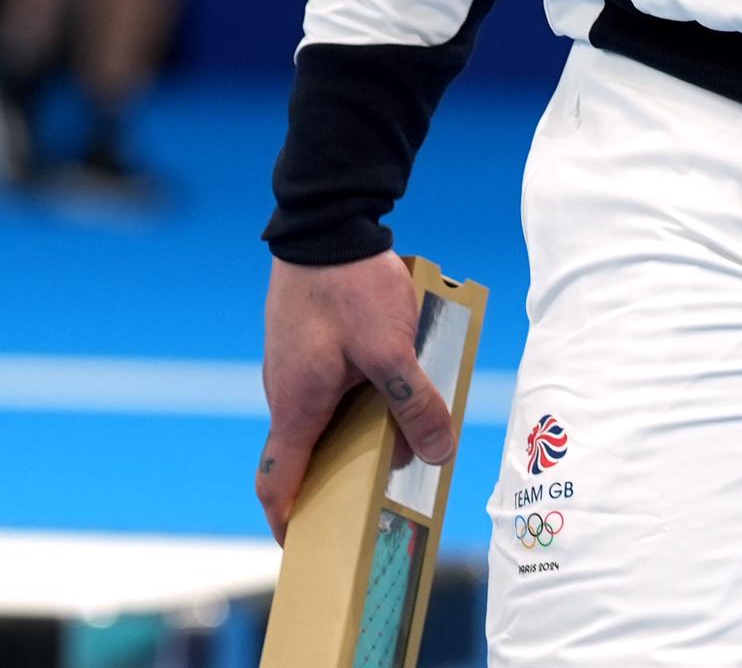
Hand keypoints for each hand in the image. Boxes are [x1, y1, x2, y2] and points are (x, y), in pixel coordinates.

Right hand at [257, 253, 454, 543]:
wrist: (325, 220)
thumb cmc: (349, 287)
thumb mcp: (392, 350)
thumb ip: (414, 404)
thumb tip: (436, 453)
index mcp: (296, 406)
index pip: (278, 485)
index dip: (289, 523)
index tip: (306, 547)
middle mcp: (286, 389)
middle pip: (310, 450)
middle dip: (344, 472)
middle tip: (384, 485)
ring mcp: (294, 360)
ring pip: (326, 410)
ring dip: (359, 423)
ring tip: (405, 424)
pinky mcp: (307, 335)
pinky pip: (332, 377)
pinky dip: (358, 388)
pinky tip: (396, 372)